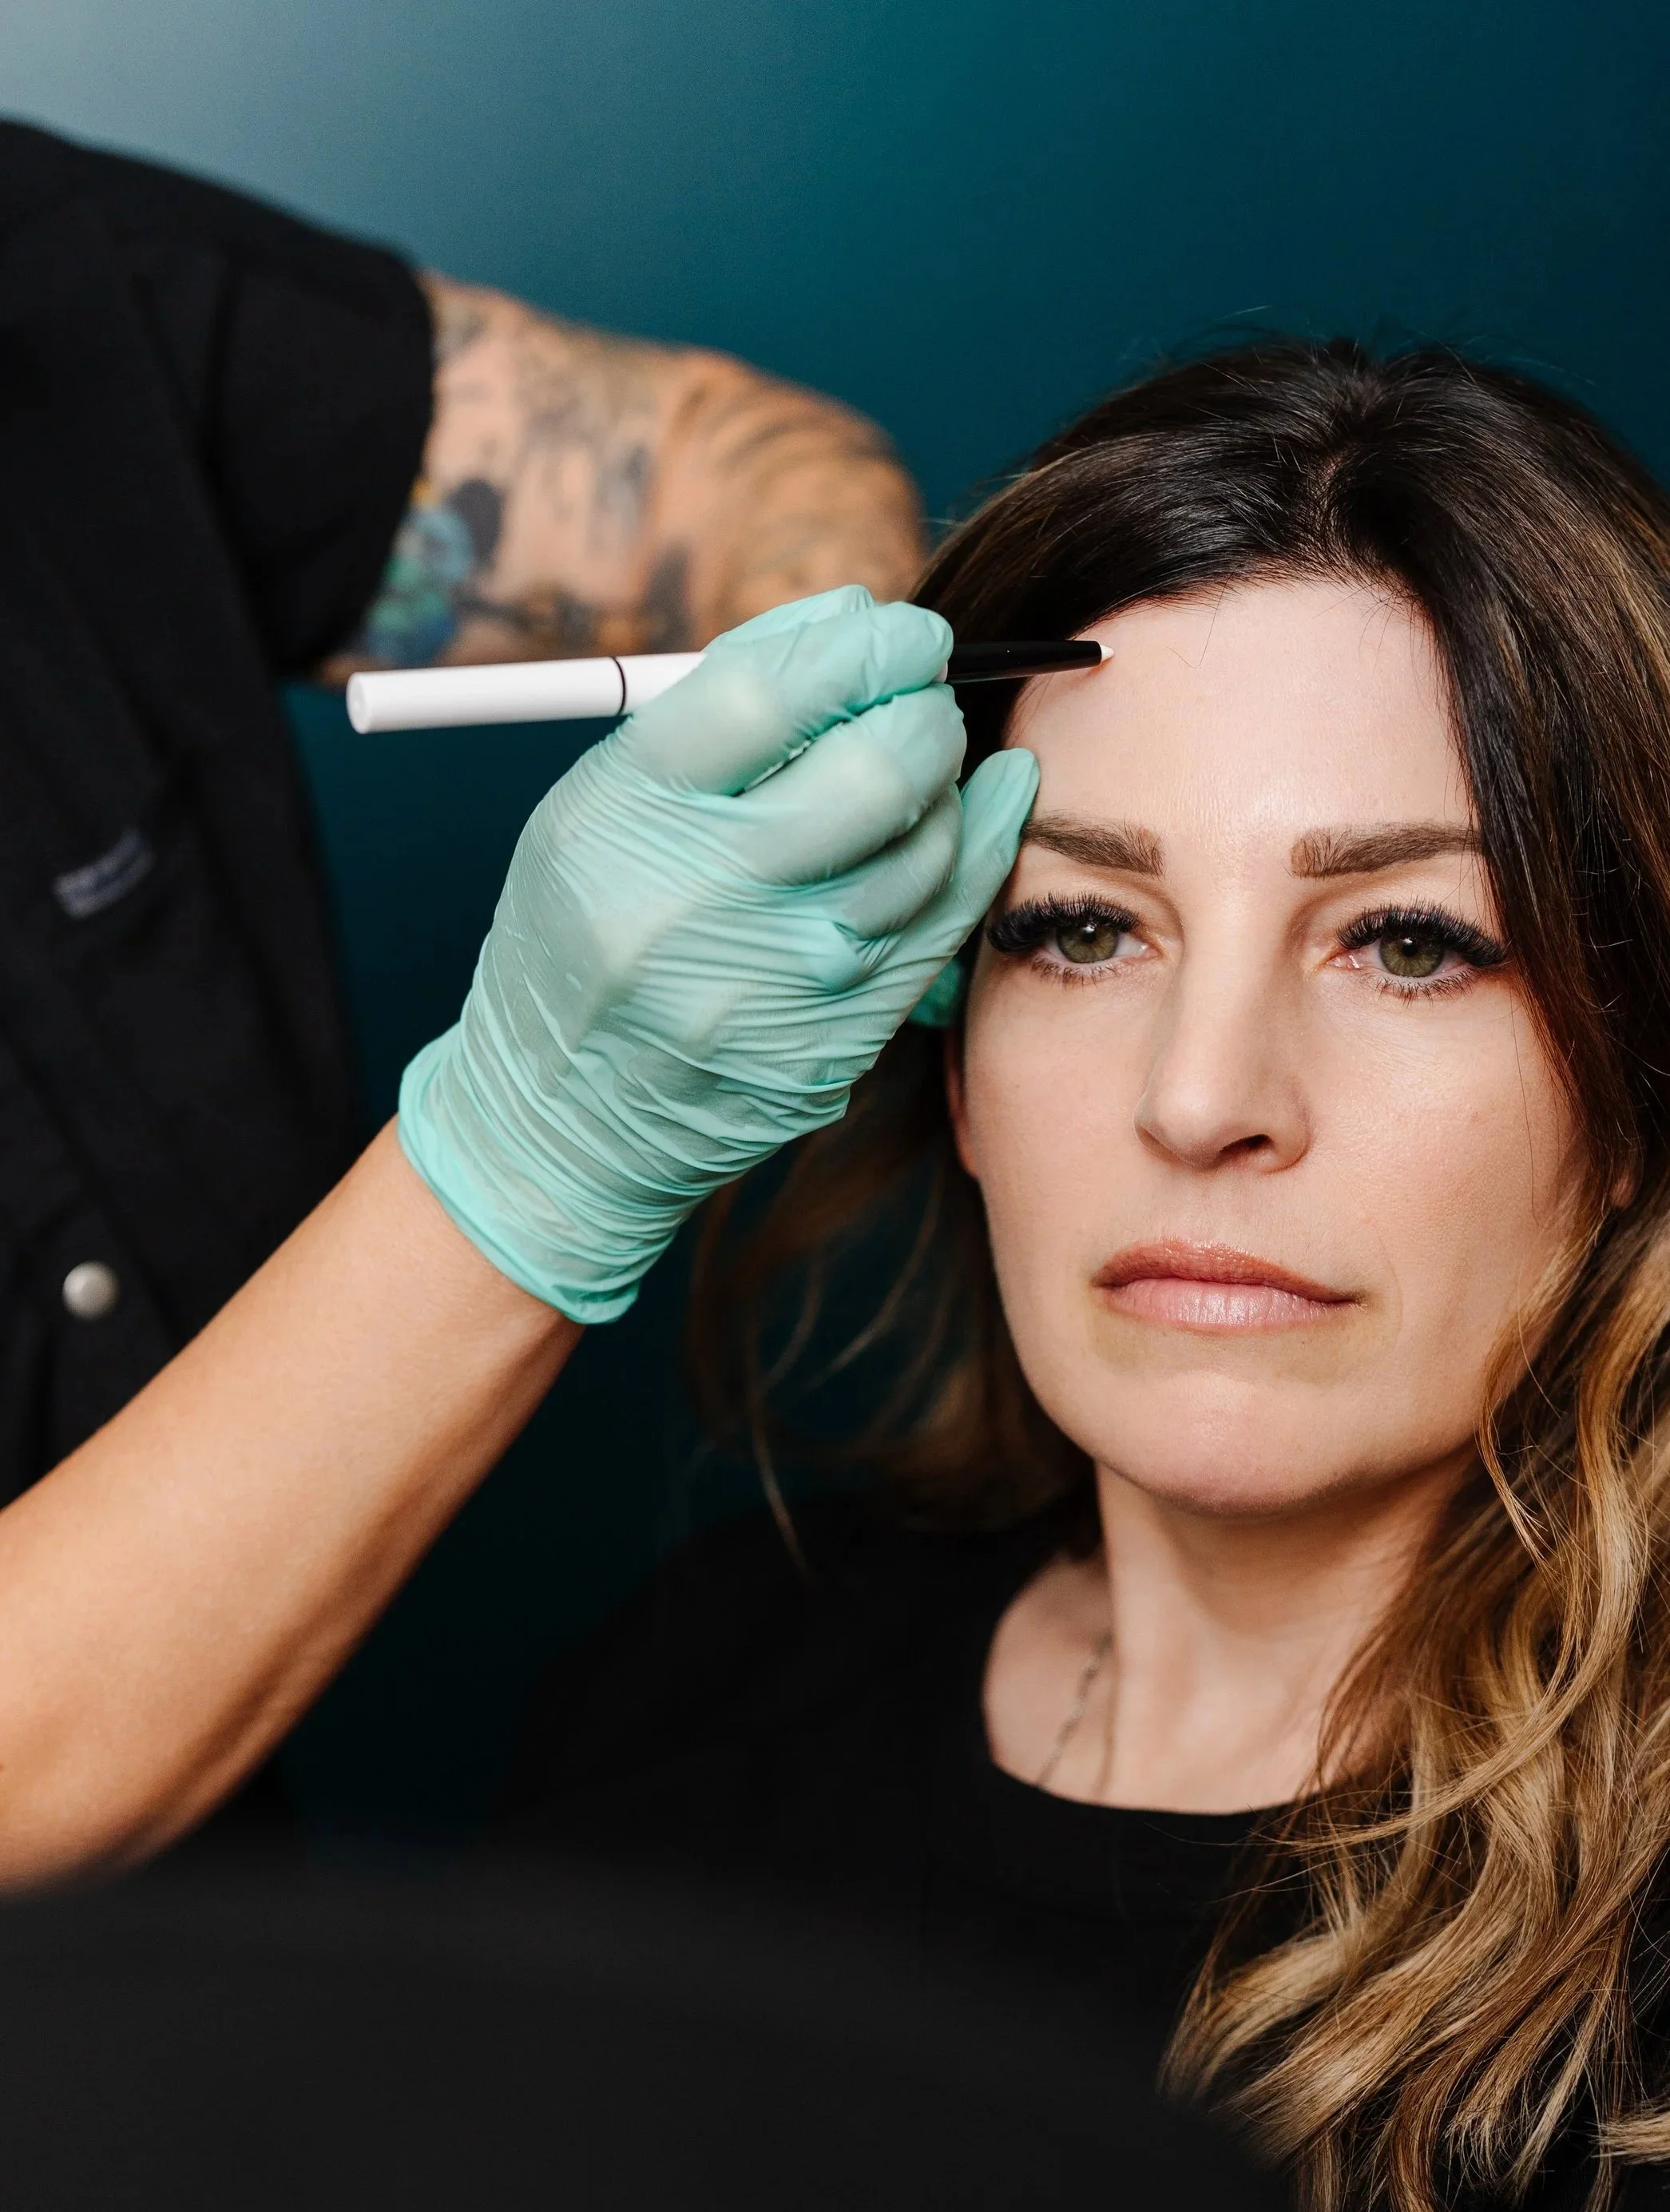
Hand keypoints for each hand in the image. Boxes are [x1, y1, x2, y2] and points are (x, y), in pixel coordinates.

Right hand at [398, 586, 1037, 1319]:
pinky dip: (979, 846)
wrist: (562, 1121)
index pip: (769, 695)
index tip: (896, 633)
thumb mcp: (600, 807)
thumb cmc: (583, 935)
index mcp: (624, 818)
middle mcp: (702, 900)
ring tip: (921, 764)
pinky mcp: (838, 1039)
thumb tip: (851, 617)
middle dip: (922, 711)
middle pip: (872, 769)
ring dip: (948, 784)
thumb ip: (716, 711)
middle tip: (920, 697)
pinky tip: (992, 800)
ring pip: (926, 845)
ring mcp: (781, 980)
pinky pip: (944, 921)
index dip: (859, 646)